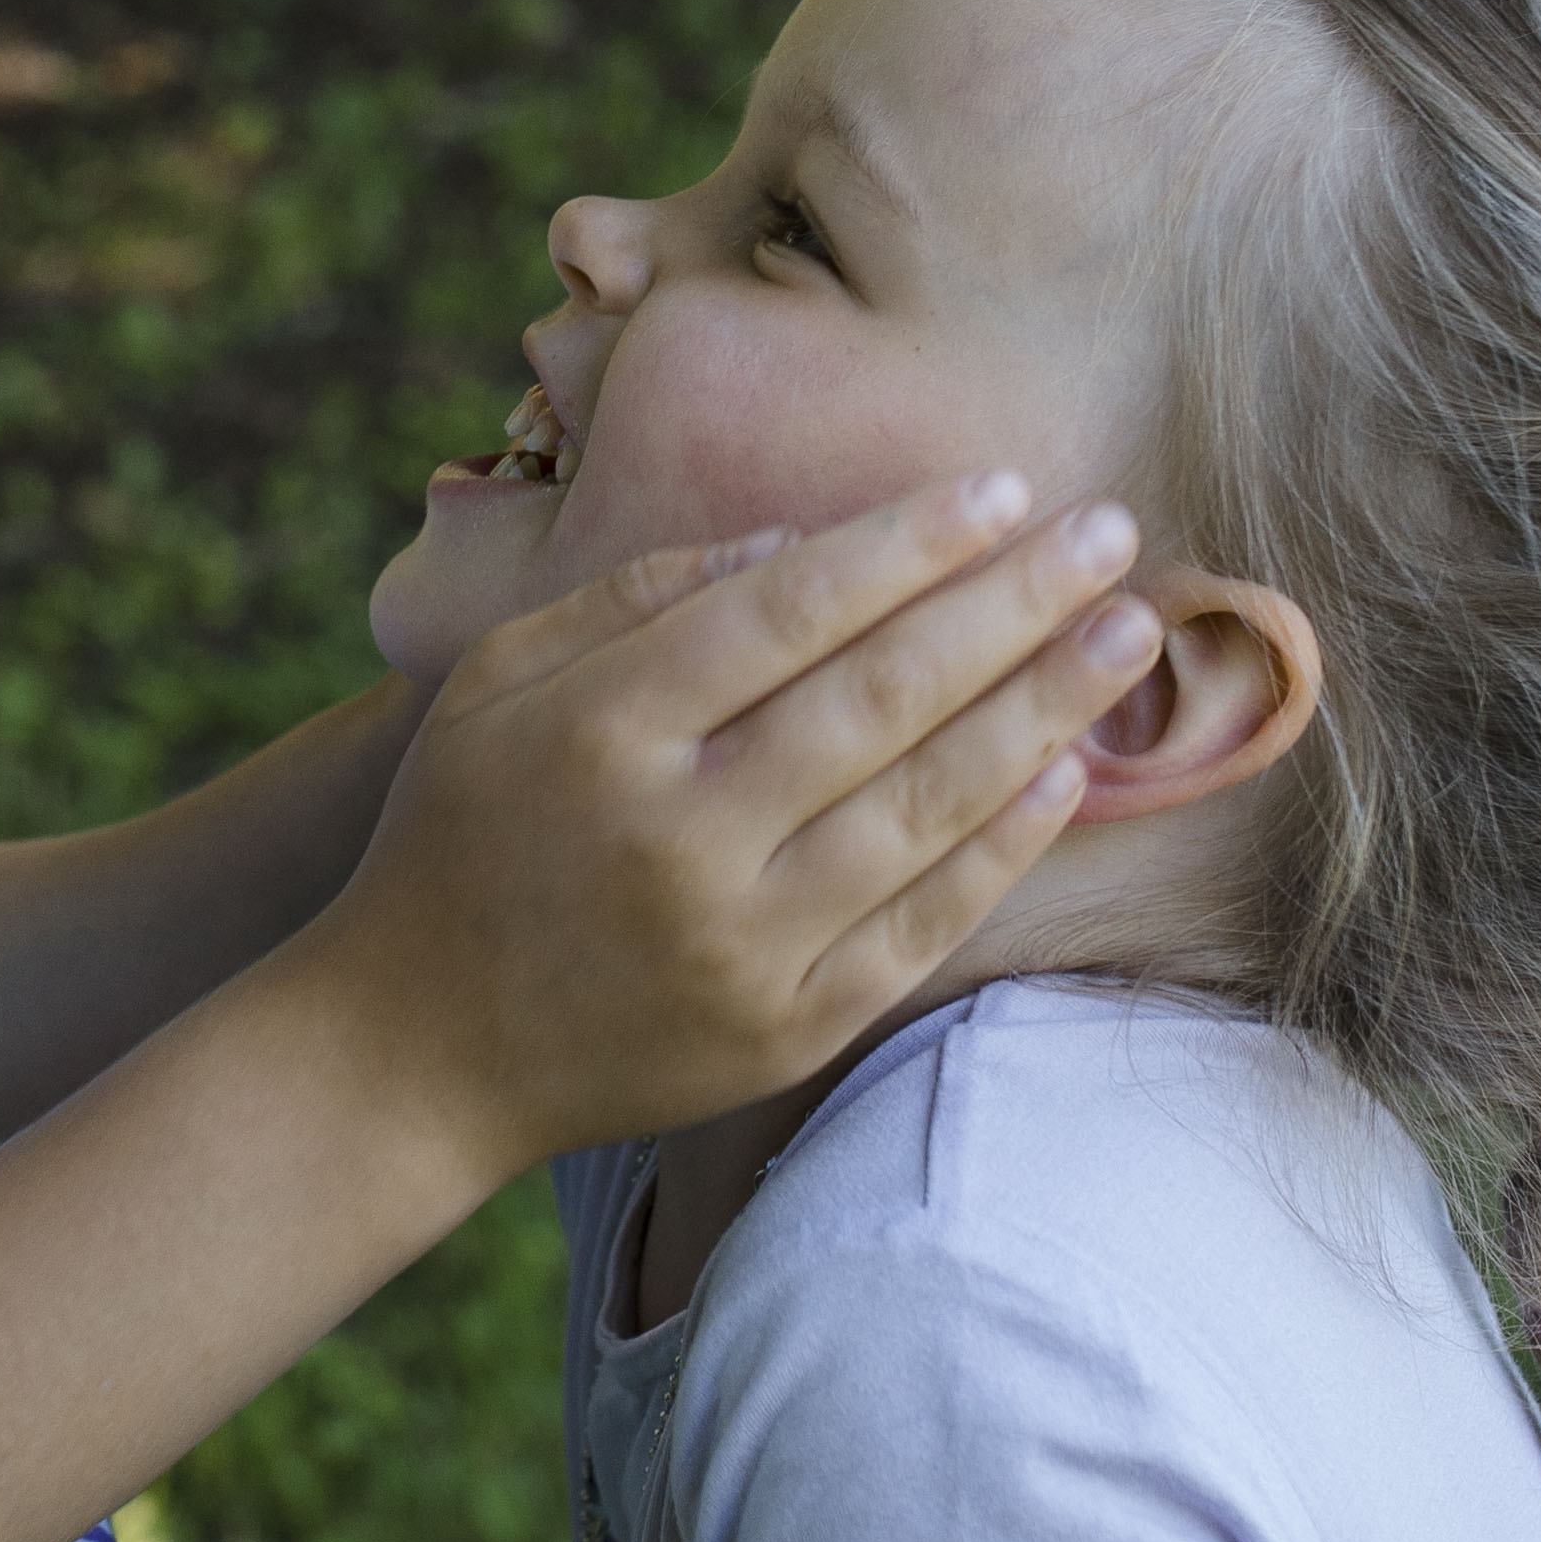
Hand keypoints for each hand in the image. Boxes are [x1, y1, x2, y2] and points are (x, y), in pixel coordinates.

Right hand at [285, 472, 1146, 1164]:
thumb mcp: (497, 682)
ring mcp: (742, 946)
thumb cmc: (459, 834)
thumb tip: (801, 540)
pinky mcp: (786, 1032)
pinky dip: (1004, 844)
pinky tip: (1068, 770)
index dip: (910, 543)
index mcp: (602, 731)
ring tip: (1128, 631)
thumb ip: (640, 597)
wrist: (412, 1054)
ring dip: (1044, 710)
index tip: (1006, 486)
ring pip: (927, 807)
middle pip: (884, 698)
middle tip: (1112, 533)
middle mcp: (679, 838)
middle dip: (1013, 606)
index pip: (791, 611)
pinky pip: (924, 924)